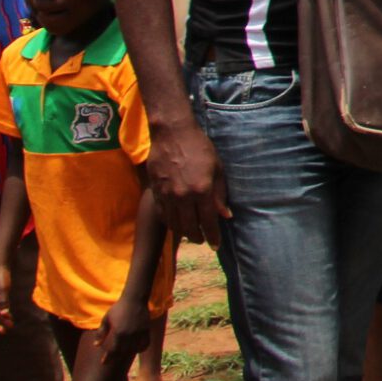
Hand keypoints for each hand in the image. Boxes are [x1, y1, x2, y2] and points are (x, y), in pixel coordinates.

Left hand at [98, 294, 148, 368]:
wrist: (134, 299)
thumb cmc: (118, 308)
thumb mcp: (106, 319)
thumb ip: (101, 333)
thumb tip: (96, 345)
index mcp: (119, 332)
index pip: (113, 350)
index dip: (108, 358)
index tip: (103, 362)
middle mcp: (130, 335)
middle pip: (123, 351)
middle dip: (116, 357)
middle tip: (111, 359)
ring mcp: (139, 333)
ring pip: (134, 349)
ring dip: (127, 353)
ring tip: (122, 354)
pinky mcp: (146, 330)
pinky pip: (145, 344)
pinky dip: (141, 348)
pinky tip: (136, 349)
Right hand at [148, 120, 229, 246]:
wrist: (172, 134)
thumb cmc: (200, 148)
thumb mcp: (218, 169)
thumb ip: (220, 194)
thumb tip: (226, 216)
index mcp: (202, 190)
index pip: (209, 221)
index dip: (213, 236)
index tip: (216, 245)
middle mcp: (183, 196)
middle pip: (190, 227)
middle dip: (198, 237)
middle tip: (203, 240)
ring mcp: (167, 195)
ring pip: (174, 224)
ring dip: (183, 232)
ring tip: (191, 234)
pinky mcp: (155, 192)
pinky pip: (163, 215)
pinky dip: (170, 222)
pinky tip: (177, 223)